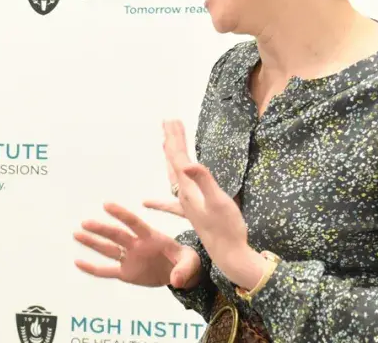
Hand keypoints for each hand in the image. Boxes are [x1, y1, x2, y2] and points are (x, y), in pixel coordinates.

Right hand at [74, 202, 202, 288]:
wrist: (179, 273)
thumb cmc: (186, 261)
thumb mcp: (191, 263)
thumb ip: (184, 269)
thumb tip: (176, 280)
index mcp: (151, 237)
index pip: (134, 223)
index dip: (121, 214)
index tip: (107, 205)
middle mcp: (136, 245)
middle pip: (116, 236)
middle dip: (102, 229)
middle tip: (85, 222)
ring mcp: (129, 258)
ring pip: (108, 250)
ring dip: (92, 242)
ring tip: (77, 233)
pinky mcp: (126, 272)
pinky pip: (107, 271)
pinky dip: (92, 268)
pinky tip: (78, 262)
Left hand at [143, 120, 265, 288]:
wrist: (230, 257)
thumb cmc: (228, 229)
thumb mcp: (219, 202)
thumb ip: (204, 181)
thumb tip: (188, 164)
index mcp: (188, 189)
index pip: (178, 158)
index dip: (174, 138)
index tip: (171, 120)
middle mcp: (184, 196)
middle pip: (173, 162)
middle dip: (171, 141)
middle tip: (168, 122)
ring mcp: (187, 205)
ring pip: (174, 176)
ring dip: (171, 158)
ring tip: (165, 143)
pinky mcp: (194, 214)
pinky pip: (173, 200)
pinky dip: (161, 196)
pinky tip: (147, 202)